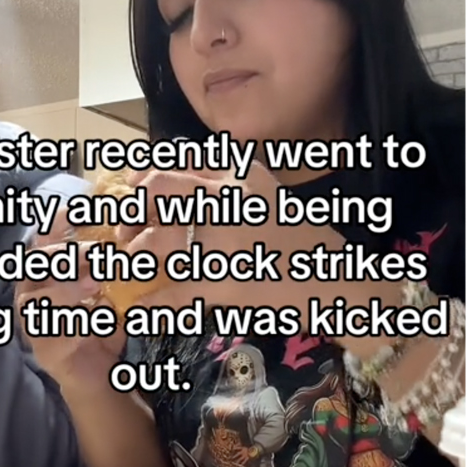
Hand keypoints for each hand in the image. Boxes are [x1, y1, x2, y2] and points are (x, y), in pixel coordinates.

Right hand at [17, 213, 126, 390]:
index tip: (78, 210)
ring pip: (36, 299)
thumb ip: (112, 268)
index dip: (56, 223)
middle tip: (97, 254)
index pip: (44, 240)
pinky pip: (52, 334)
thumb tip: (132, 237)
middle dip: (66, 256)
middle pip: (37, 266)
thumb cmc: (102, 324)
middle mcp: (33, 293)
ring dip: (66, 290)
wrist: (98, 373)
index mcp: (47, 273)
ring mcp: (33, 322)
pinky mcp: (43, 349)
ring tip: (94, 285)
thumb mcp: (111, 291)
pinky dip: (74, 326)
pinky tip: (96, 320)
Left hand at [116, 163, 343, 310]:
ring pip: (156, 239)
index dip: (147, 175)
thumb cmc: (307, 242)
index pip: (179, 159)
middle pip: (158, 189)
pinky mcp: (223, 284)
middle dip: (133, 208)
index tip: (136, 190)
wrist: (340, 281)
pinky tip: (141, 306)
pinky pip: (172, 293)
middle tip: (126, 230)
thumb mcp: (270, 195)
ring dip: (137, 252)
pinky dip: (151, 303)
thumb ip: (230, 184)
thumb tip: (180, 186)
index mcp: (240, 174)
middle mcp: (228, 200)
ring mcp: (223, 242)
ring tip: (134, 263)